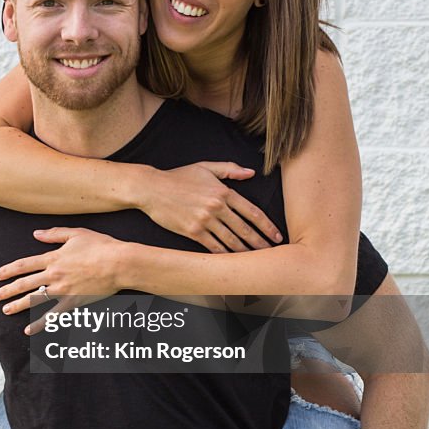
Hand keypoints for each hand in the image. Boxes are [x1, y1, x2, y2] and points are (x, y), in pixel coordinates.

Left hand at [0, 228, 124, 329]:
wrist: (118, 263)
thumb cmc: (100, 246)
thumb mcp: (76, 234)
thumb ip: (54, 234)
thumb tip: (36, 234)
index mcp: (53, 257)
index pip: (24, 265)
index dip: (8, 270)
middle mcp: (54, 274)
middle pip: (25, 283)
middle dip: (8, 290)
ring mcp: (62, 290)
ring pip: (34, 299)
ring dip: (18, 305)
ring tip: (5, 310)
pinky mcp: (73, 302)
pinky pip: (52, 315)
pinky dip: (39, 323)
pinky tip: (28, 330)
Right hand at [139, 162, 282, 251]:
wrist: (152, 188)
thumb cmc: (178, 177)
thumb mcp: (205, 167)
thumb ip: (229, 169)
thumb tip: (250, 173)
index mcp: (223, 191)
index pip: (252, 212)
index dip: (267, 226)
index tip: (277, 235)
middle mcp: (216, 207)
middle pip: (245, 229)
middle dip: (261, 242)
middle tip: (272, 253)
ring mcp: (205, 220)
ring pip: (231, 240)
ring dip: (245, 252)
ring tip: (256, 260)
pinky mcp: (192, 231)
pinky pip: (213, 246)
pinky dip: (225, 255)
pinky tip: (232, 261)